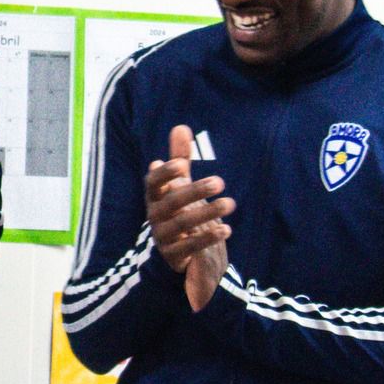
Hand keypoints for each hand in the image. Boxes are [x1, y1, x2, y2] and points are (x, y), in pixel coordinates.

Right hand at [145, 125, 232, 310]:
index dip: (164, 174)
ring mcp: (163, 237)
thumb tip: (181, 127)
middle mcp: (155, 216)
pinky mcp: (173, 256)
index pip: (153, 182)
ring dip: (207, 212)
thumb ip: (180, 157)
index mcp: (156, 196)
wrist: (182, 253)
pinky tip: (227, 229)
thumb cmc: (181, 211)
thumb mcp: (182, 184)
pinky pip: (189, 247)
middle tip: (220, 181)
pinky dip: (207, 238)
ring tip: (230, 203)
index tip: (179, 165)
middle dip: (195, 190)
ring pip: (182, 224)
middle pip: (171, 202)